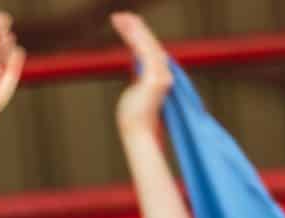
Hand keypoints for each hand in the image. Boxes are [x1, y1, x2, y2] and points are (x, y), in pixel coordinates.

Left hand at [111, 12, 172, 134]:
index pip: (149, 51)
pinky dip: (136, 39)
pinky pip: (145, 52)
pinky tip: (128, 28)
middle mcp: (164, 73)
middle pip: (149, 44)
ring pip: (147, 45)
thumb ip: (140, 80)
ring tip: (120, 18)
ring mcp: (161, 76)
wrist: (139, 133)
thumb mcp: (137, 93)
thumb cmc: (136, 119)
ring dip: (134, 29)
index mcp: (159, 76)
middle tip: (121, 16)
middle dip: (135, 28)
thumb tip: (137, 71)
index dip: (139, 36)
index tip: (127, 25)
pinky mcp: (155, 79)